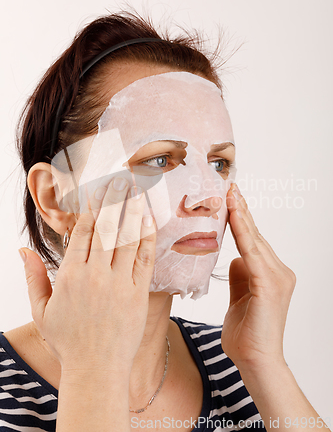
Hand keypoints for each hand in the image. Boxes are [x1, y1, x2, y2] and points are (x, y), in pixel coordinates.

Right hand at [22, 179, 155, 371]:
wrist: (96, 370)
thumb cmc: (67, 341)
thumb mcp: (42, 310)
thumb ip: (33, 277)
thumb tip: (23, 250)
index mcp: (70, 276)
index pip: (82, 231)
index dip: (90, 207)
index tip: (97, 190)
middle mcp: (95, 275)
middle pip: (106, 228)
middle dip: (113, 200)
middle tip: (119, 180)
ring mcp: (119, 284)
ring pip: (127, 238)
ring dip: (132, 211)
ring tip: (136, 190)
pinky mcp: (138, 294)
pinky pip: (145, 259)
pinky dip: (147, 238)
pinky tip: (149, 220)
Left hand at [221, 183, 295, 372]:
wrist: (256, 362)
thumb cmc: (246, 335)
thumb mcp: (238, 299)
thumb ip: (239, 276)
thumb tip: (234, 258)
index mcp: (270, 274)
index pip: (253, 241)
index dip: (241, 219)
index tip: (230, 198)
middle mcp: (278, 271)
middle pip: (255, 235)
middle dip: (240, 210)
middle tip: (229, 186)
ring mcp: (278, 277)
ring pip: (254, 240)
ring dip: (241, 216)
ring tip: (230, 194)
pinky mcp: (270, 284)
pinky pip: (252, 253)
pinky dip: (242, 233)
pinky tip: (234, 216)